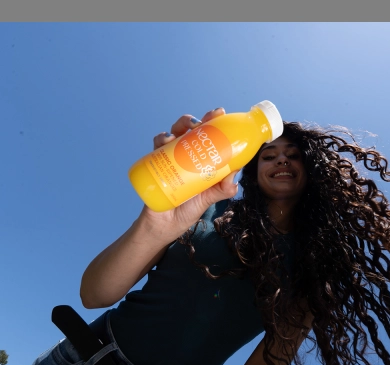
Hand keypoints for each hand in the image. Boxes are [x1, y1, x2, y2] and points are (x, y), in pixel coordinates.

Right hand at [139, 107, 240, 236]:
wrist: (163, 226)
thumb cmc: (187, 211)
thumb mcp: (208, 200)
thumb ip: (221, 190)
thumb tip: (234, 177)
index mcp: (202, 161)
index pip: (209, 137)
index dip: (214, 123)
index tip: (219, 113)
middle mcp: (186, 156)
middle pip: (191, 130)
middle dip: (197, 120)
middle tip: (203, 121)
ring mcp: (171, 158)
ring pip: (174, 133)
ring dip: (179, 126)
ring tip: (183, 131)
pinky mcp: (156, 164)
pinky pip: (157, 146)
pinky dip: (161, 139)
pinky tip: (166, 141)